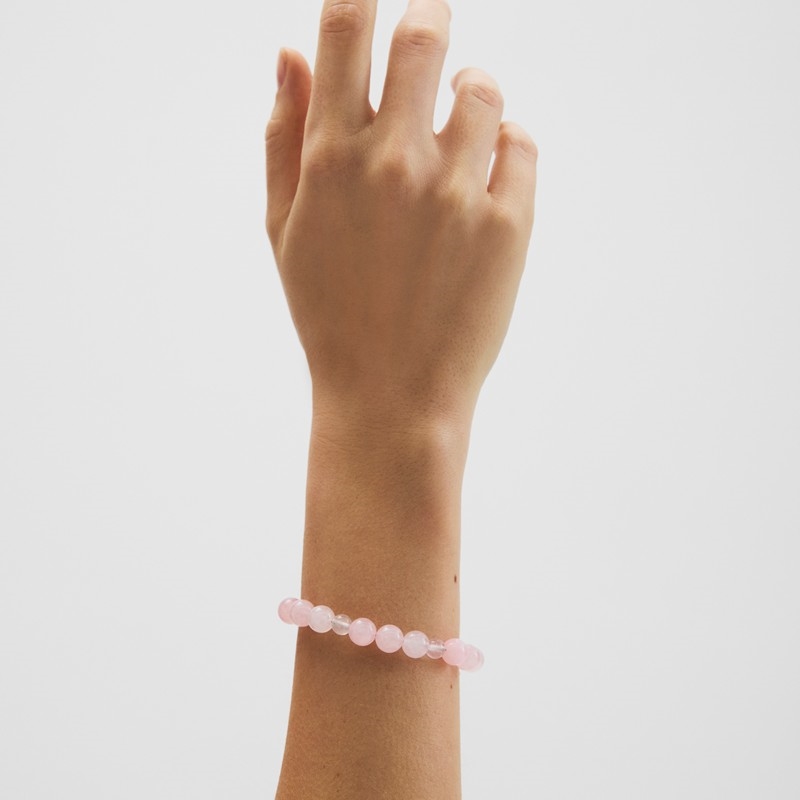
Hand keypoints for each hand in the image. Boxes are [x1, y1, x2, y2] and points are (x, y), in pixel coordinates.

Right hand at [265, 0, 536, 433]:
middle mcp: (395, 163)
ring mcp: (457, 191)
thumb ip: (284, 136)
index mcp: (331, 159)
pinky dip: (506, 147)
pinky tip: (484, 180)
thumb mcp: (284, 229)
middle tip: (429, 34)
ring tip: (456, 137)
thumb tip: (290, 51)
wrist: (392, 395)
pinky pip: (522, 144)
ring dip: (470, 97)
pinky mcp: (509, 223)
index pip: (347, 27)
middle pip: (425, 34)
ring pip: (483, 89)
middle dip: (428, 23)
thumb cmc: (330, 313)